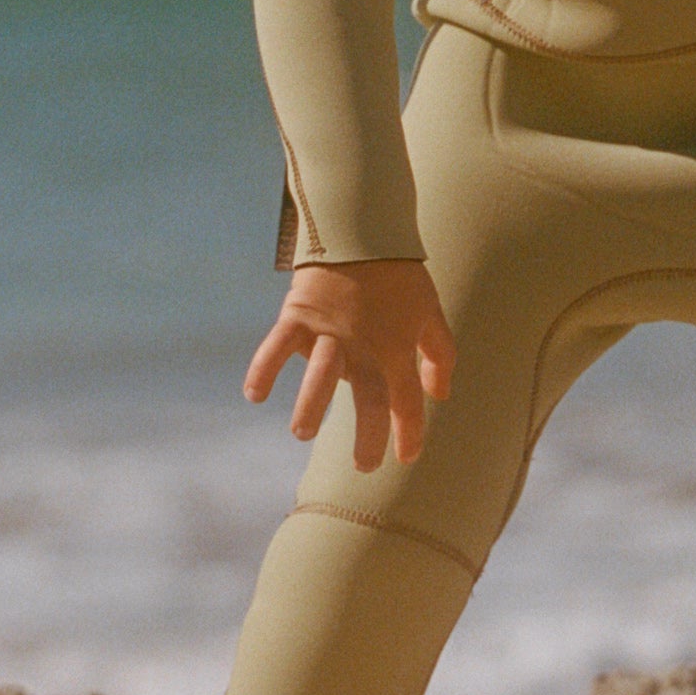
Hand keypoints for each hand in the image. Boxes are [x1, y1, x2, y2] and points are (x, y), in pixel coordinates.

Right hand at [242, 259, 454, 470]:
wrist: (362, 229)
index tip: (405, 458)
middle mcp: (364, 347)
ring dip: (310, 406)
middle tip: (364, 465)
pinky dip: (264, 368)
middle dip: (368, 437)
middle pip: (368, 399)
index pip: (406, 401)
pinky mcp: (299, 315)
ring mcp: (329, 332)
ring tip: (302, 433)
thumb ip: (440, 354)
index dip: (409, 433)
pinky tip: (254, 394)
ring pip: (321, 376)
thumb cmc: (400, 276)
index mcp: (397, 348)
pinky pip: (277, 346)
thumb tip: (440, 395)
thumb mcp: (431, 312)